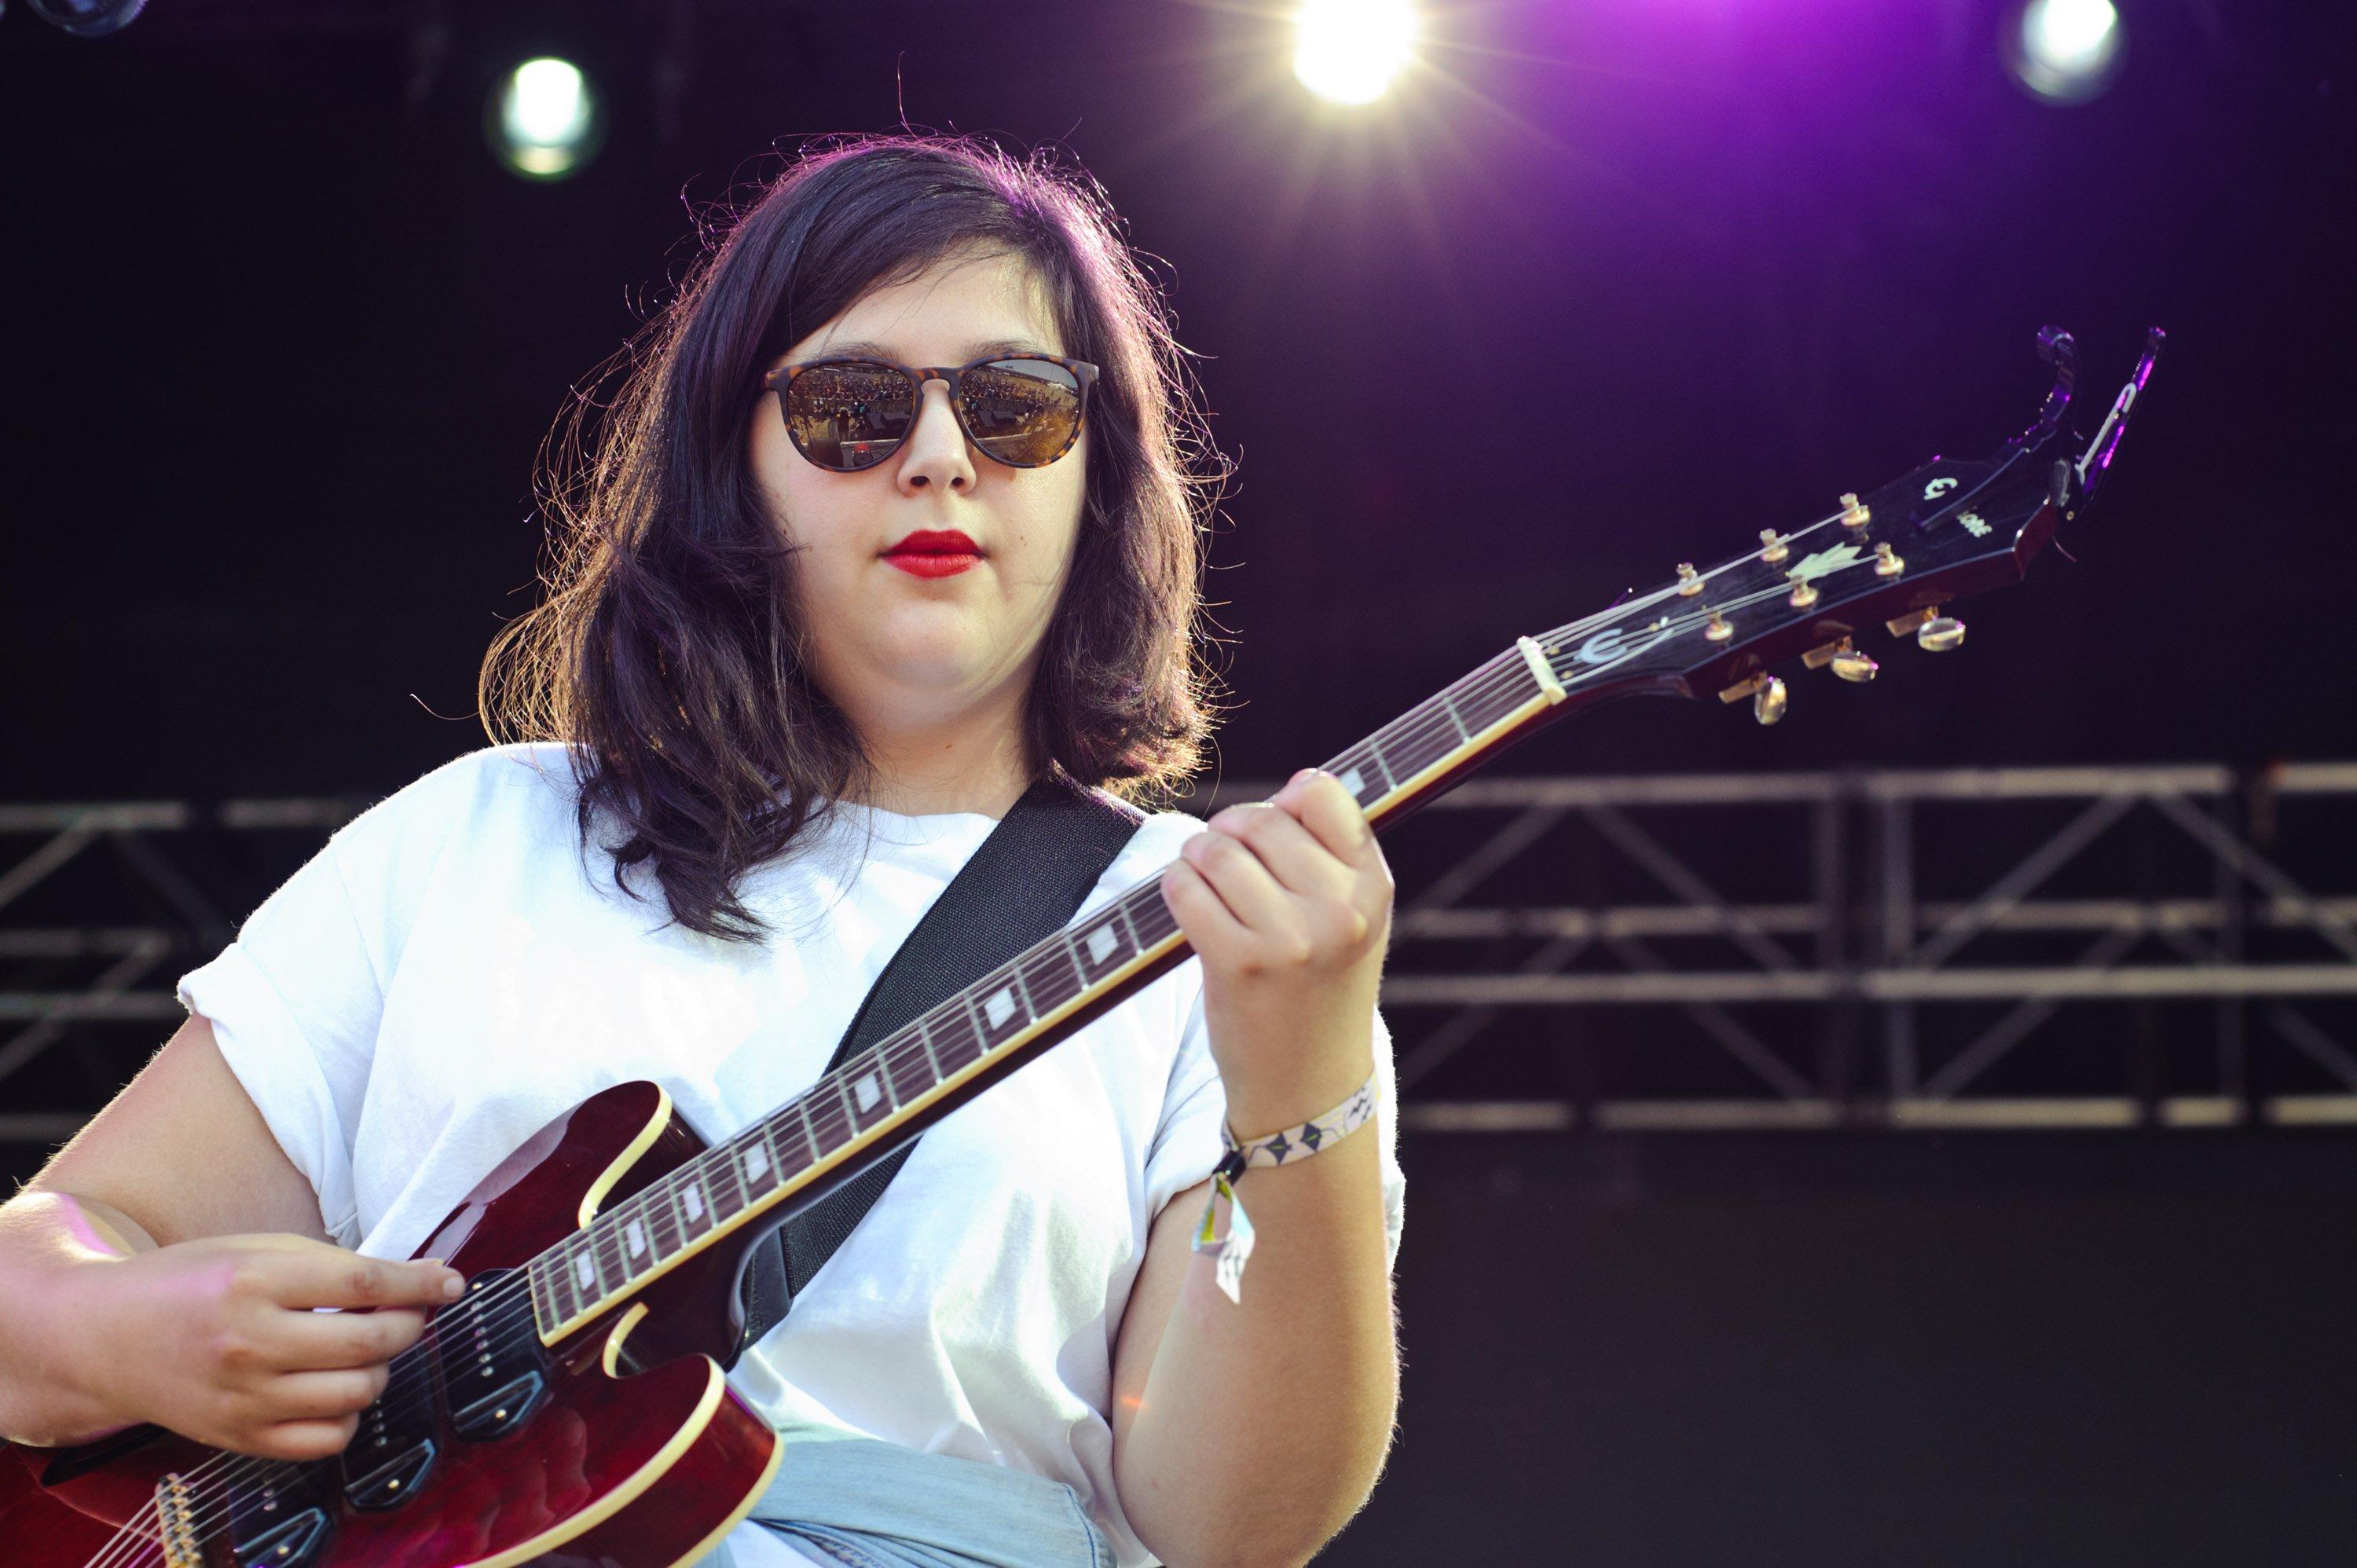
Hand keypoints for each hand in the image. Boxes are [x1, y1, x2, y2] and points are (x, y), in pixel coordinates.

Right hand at [64, 1233, 461, 1460]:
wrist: (106, 1338)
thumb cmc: (189, 1283)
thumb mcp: (254, 1250)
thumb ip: (332, 1264)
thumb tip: (419, 1276)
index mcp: (253, 1281)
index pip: (363, 1283)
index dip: (419, 1283)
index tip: (449, 1282)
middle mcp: (250, 1343)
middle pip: (370, 1341)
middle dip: (409, 1324)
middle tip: (409, 1313)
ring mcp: (244, 1397)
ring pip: (358, 1393)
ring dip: (382, 1369)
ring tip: (369, 1350)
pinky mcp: (240, 1437)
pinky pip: (327, 1438)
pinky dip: (349, 1415)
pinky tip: (339, 1389)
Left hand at [1159, 768, 1393, 1136]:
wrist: (1309, 1086)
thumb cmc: (1321, 990)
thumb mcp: (1354, 921)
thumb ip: (1332, 856)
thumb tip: (1296, 784)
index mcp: (1373, 889)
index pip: (1324, 794)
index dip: (1288, 799)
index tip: (1276, 825)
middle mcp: (1337, 911)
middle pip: (1262, 820)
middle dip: (1232, 830)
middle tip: (1227, 859)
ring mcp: (1288, 939)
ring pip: (1218, 851)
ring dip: (1199, 857)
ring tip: (1206, 880)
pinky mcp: (1237, 963)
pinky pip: (1186, 888)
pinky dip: (1177, 886)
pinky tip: (1189, 903)